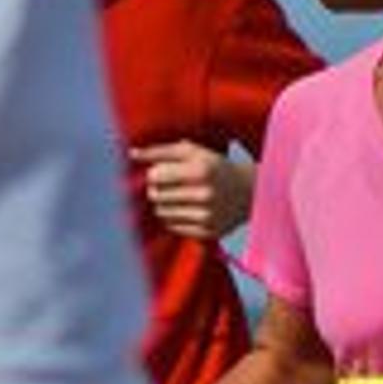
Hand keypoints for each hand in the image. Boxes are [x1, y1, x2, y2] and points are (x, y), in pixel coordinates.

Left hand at [132, 141, 251, 242]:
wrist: (251, 192)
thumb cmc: (216, 167)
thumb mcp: (193, 152)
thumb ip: (161, 151)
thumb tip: (131, 154)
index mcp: (200, 171)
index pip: (154, 176)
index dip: (153, 174)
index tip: (163, 173)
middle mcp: (205, 195)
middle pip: (155, 195)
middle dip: (157, 190)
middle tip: (170, 186)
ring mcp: (208, 216)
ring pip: (161, 213)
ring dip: (164, 205)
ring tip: (178, 198)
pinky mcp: (209, 232)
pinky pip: (173, 227)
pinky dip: (174, 218)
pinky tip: (186, 210)